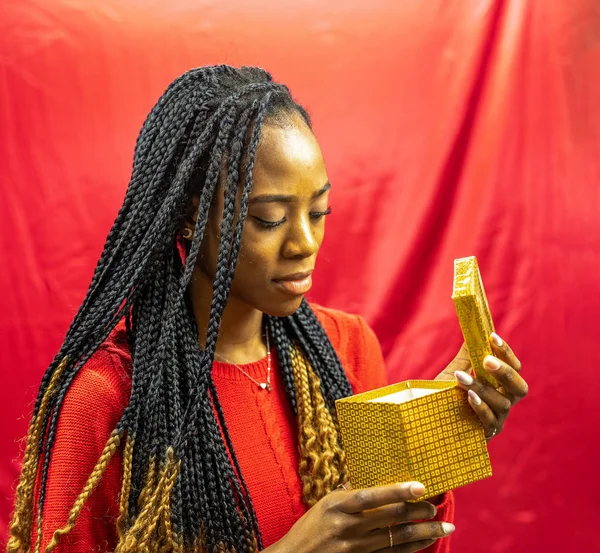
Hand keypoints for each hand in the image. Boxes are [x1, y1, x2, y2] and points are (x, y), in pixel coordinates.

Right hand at [266, 482, 454, 552]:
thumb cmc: (310, 528)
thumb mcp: (324, 503)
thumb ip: (349, 493)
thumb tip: (373, 482)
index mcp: (338, 506)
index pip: (372, 496)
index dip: (397, 491)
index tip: (420, 486)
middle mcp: (349, 527)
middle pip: (390, 518)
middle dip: (418, 512)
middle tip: (435, 507)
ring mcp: (357, 548)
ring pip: (397, 538)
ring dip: (424, 532)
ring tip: (443, 526)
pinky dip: (412, 548)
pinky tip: (425, 542)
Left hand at [435, 333, 527, 439]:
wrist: (428, 422)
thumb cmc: (445, 397)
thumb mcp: (454, 373)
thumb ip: (466, 357)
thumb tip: (471, 333)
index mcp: (501, 387)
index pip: (515, 368)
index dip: (506, 353)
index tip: (492, 337)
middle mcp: (505, 403)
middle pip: (519, 388)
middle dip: (505, 372)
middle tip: (487, 360)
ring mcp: (498, 420)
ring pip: (501, 403)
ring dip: (482, 388)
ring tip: (462, 377)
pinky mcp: (486, 434)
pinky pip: (489, 420)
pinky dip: (480, 407)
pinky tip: (469, 397)